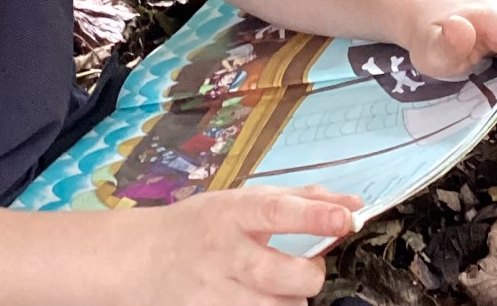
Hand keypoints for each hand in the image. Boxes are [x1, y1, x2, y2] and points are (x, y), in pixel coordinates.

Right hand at [118, 186, 362, 305]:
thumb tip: (352, 203)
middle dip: (310, 275)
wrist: (144, 259)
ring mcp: (215, 292)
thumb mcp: (243, 201)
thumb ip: (300, 200)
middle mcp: (223, 253)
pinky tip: (258, 299)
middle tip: (306, 268)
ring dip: (290, 299)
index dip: (315, 216)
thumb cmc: (201, 226)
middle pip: (285, 274)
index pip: (278, 212)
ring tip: (277, 286)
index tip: (345, 217)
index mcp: (232, 214)